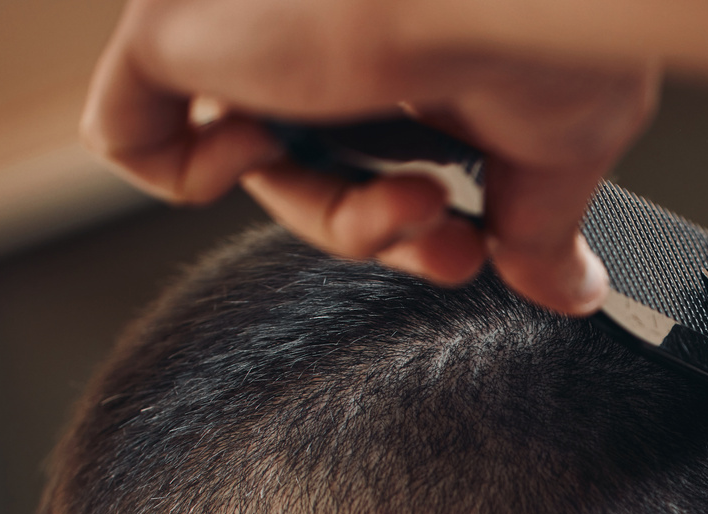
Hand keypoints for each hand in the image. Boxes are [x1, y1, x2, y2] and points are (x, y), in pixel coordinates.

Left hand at [81, 0, 657, 313]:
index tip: (473, 252)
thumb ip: (540, 229)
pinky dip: (191, 174)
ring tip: (407, 199)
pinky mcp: (170, 33)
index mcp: (402, 41)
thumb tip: (576, 291)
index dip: (418, 228)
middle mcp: (319, 29)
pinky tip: (264, 146)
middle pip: (318, 173)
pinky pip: (131, 136)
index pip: (379, 156)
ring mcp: (245, 30)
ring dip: (336, 220)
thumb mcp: (561, 150)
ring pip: (255, 169)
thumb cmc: (546, 34)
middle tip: (451, 247)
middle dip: (387, 232)